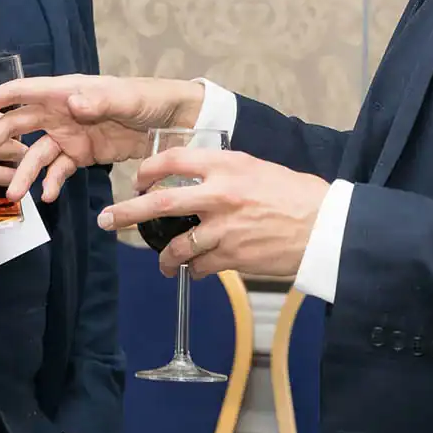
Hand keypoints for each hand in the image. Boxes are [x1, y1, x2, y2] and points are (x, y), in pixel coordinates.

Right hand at [0, 75, 204, 202]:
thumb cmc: (148, 98)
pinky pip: (58, 170)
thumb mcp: (126, 98)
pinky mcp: (82, 154)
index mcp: (67, 90)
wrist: (173, 121)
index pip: (24, 92)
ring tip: (12, 194)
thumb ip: (99, 101)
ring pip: (36, 153)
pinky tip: (45, 196)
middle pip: (19, 124)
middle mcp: (61, 110)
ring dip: (22, 171)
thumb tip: (72, 103)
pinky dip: (50, 182)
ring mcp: (70, 134)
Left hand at [96, 148, 329, 279]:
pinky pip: (201, 266)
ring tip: (161, 263)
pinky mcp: (233, 256)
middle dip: (127, 212)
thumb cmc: (295, 194)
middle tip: (108, 219)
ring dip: (164, 256)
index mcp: (226, 164)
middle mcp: (219, 194)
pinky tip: (197, 272)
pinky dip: (195, 270)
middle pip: (160, 203)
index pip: (173, 160)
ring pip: (176, 245)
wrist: (325, 225)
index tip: (139, 179)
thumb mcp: (257, 168)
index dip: (149, 170)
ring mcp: (223, 228)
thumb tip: (198, 181)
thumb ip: (225, 173)